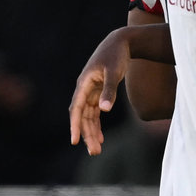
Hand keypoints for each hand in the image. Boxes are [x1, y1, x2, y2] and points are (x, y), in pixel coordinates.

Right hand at [69, 28, 130, 154]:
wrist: (121, 43)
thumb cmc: (116, 56)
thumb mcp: (114, 72)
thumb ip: (110, 91)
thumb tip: (104, 110)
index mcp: (84, 84)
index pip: (77, 109)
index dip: (75, 125)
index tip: (75, 141)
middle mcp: (84, 90)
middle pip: (82, 116)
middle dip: (87, 134)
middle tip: (94, 152)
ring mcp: (90, 92)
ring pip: (88, 117)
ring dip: (91, 132)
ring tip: (96, 149)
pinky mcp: (98, 92)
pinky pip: (94, 112)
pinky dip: (97, 124)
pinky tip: (101, 137)